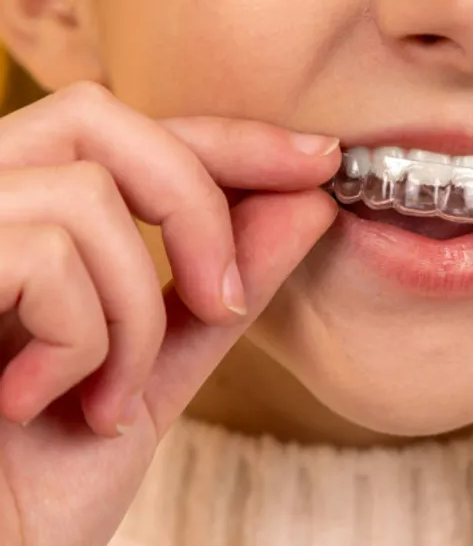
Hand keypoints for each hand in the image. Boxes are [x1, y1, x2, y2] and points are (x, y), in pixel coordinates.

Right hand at [0, 82, 340, 545]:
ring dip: (133, 316)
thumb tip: (306, 204)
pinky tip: (44, 404)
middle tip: (223, 298)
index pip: (131, 132)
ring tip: (108, 397)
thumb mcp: (154, 370)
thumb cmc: (39, 478)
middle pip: (100, 119)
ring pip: (86, 198)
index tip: (318, 160)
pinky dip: (82, 342)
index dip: (229, 138)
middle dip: (196, 207)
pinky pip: (45, 257)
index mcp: (22, 219)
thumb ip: (221, 287)